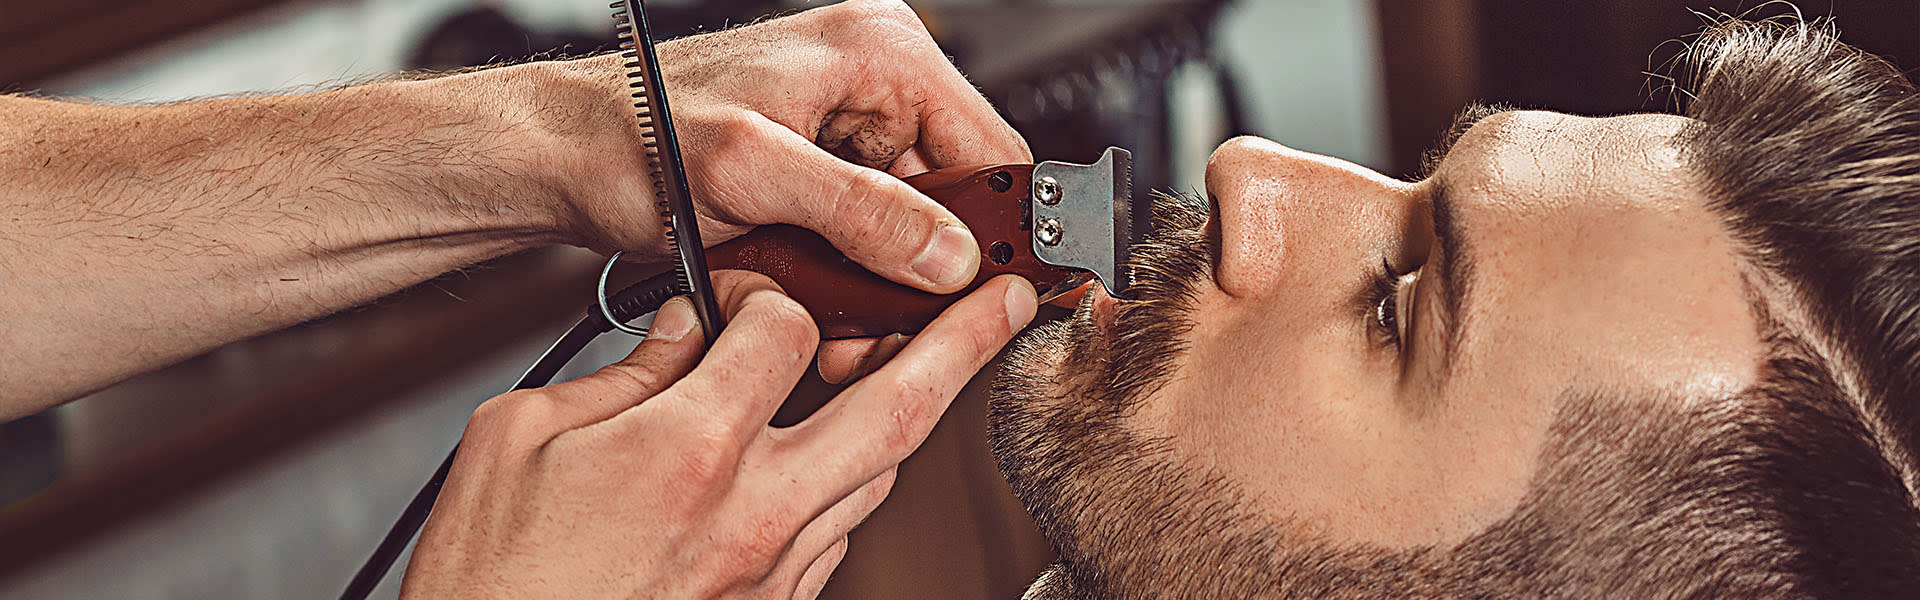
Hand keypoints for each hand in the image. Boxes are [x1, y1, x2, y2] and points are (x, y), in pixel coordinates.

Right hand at [400, 270, 1038, 597]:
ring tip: (933, 373)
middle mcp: (753, 512)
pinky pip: (837, 537)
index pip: (783, 331)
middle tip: (1007, 305)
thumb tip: (680, 338)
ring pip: (877, 477)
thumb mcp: (518, 440)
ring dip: (908, 418)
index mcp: (689, 449)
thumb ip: (619, 376)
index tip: (740, 302)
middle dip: (964, 344)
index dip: (764, 298)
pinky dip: (845, 489)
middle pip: (895, 407)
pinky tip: (838, 466)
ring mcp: (773, 572)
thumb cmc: (493, 582)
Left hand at [530, 0, 1029, 292]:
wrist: (561, 157)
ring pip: (914, 229)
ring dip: (884, 289)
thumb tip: (948, 256)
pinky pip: (870, 235)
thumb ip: (859, 212)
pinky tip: (819, 306)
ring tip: (843, 328)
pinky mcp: (822, 170)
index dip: (999, 231)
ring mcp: (849, 128)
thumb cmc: (632, 136)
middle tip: (894, 329)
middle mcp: (874, 82)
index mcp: (879, 53)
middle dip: (926, 274)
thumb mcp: (752, 174)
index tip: (995, 297)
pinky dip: (851, 281)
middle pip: (957, 197)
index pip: (991, 149)